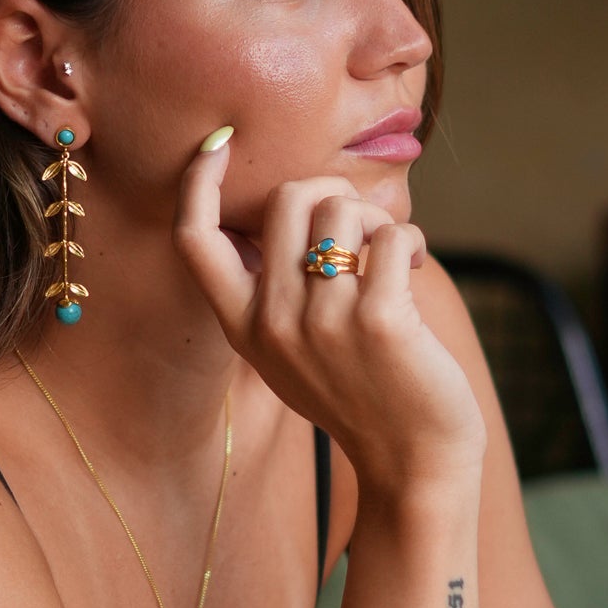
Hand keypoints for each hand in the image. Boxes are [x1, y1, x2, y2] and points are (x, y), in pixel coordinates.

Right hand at [173, 136, 486, 495]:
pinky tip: (413, 267)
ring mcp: (323, 323)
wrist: (411, 463)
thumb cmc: (359, 395)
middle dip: (334, 194)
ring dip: (376, 220)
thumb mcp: (290, 354)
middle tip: (360, 230)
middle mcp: (272, 323)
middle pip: (287, 197)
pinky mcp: (379, 321)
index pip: (195, 239)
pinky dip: (407, 240)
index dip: (199, 181)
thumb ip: (272, 293)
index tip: (221, 144)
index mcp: (242, 327)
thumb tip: (288, 207)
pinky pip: (391, 234)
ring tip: (390, 258)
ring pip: (343, 209)